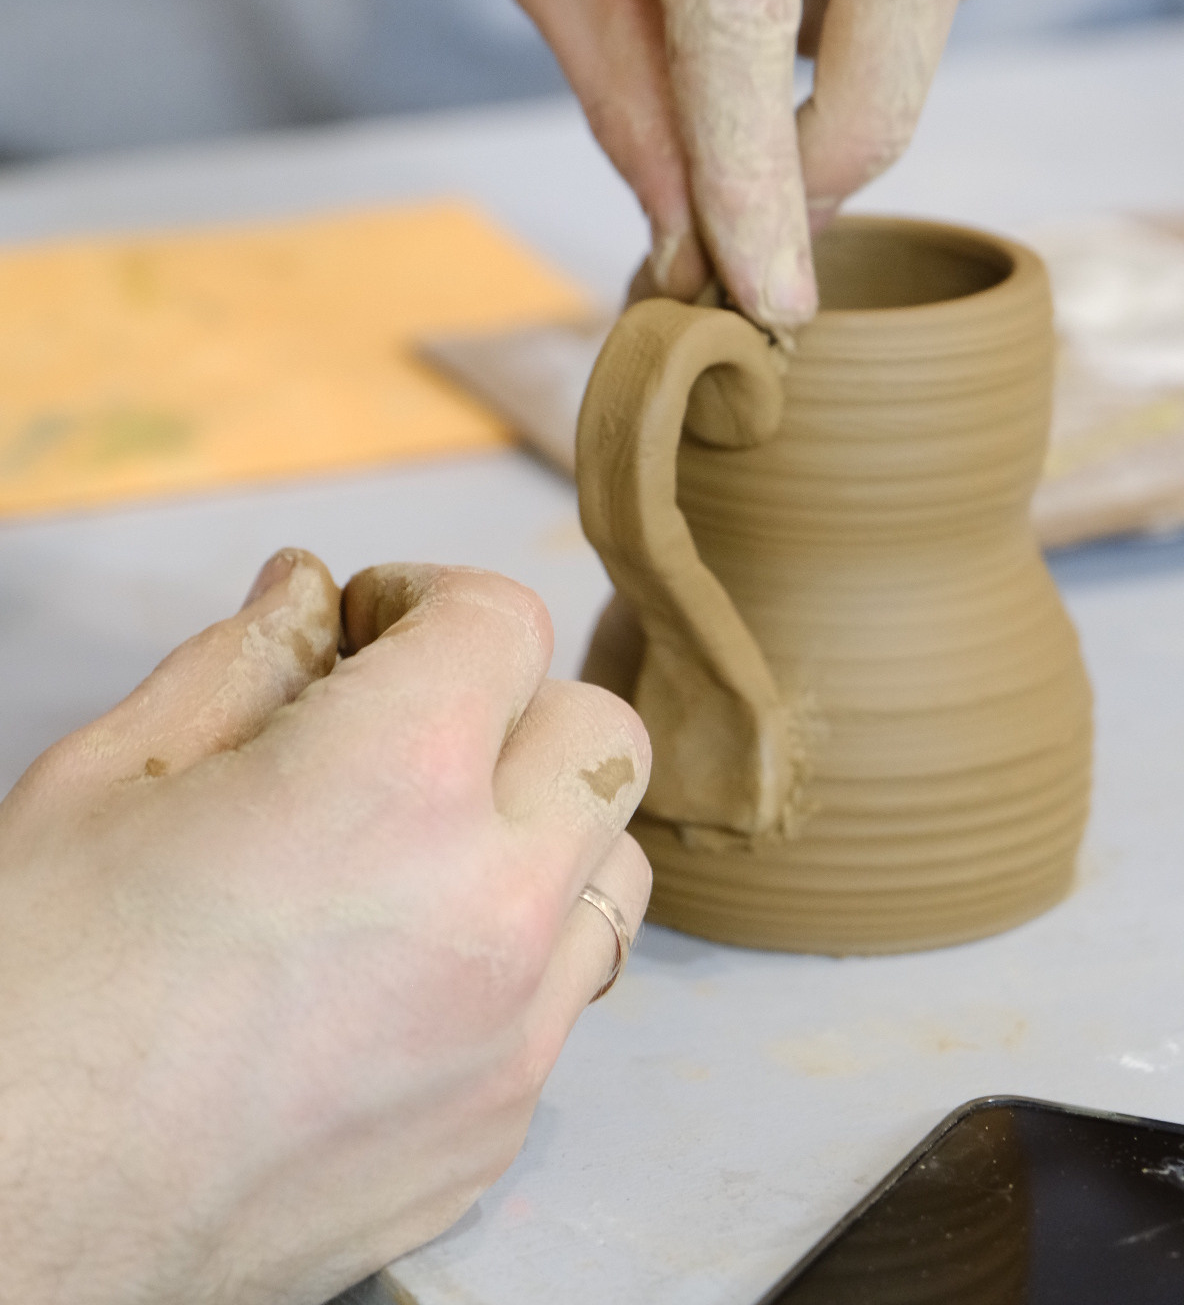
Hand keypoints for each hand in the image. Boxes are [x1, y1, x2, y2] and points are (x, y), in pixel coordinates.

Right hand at [0, 549, 649, 1303]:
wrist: (6, 1235)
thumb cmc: (32, 997)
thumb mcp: (103, 779)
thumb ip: (235, 662)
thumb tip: (308, 589)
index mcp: (394, 779)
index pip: (503, 622)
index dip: (428, 597)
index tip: (367, 628)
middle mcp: (491, 901)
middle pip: (598, 733)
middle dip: (510, 701)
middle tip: (406, 722)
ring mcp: (511, 1030)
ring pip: (611, 867)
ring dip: (539, 825)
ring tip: (421, 845)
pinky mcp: (497, 1129)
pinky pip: (564, 998)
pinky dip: (515, 953)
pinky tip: (400, 969)